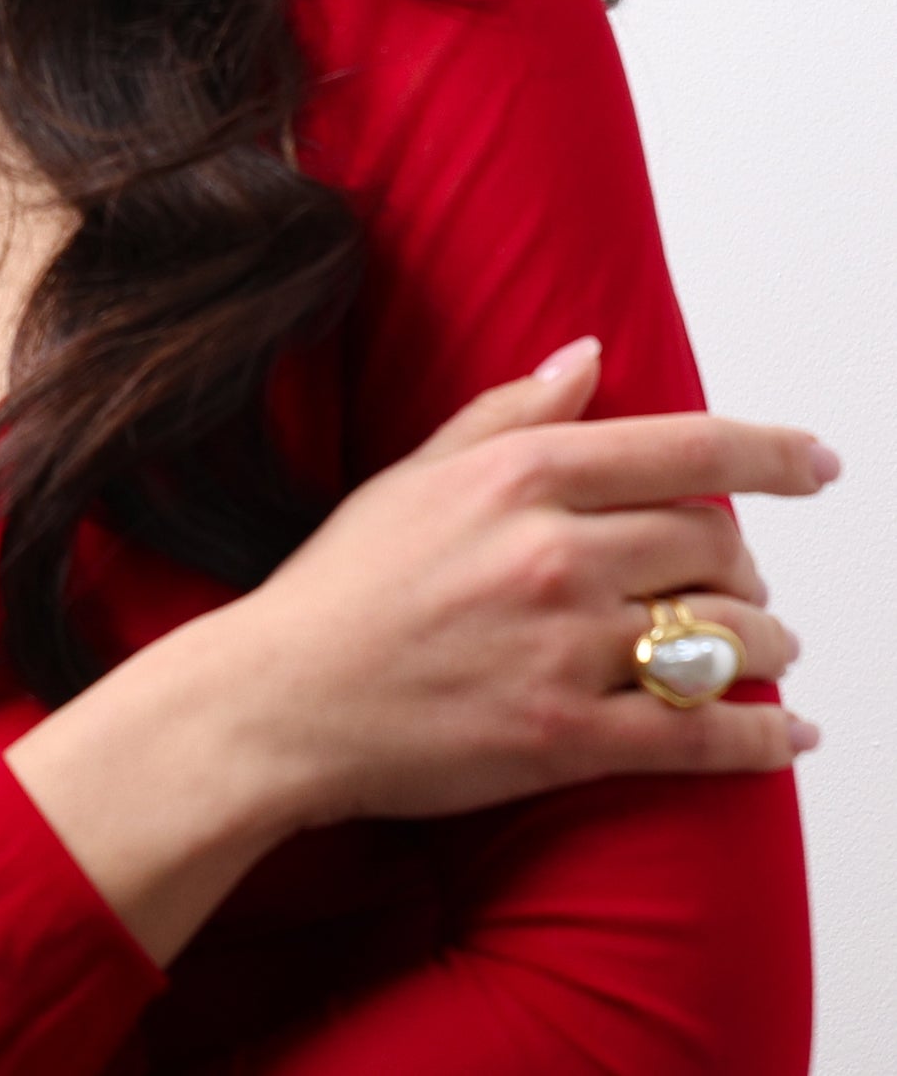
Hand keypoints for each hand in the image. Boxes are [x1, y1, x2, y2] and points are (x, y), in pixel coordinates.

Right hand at [223, 337, 833, 832]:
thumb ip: (510, 412)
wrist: (280, 702)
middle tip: (739, 576)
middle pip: (713, 543)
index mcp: (520, 477)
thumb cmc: (340, 586)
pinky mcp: (568, 741)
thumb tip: (587, 356)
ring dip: (766, 642)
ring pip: (725, 636)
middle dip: (744, 561)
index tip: (816, 461)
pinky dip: (765, 737)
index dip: (770, 452)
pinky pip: (703, 737)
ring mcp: (566, 651)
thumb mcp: (416, 474)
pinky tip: (790, 732)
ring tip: (768, 647)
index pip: (684, 449)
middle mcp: (555, 554)